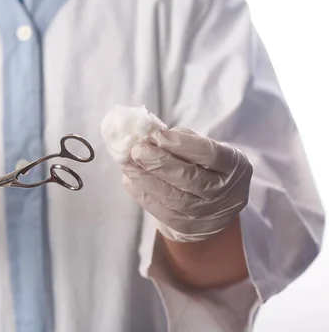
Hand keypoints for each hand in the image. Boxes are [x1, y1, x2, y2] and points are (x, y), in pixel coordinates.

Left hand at [121, 127, 252, 241]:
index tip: (156, 134)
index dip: (181, 144)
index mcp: (234, 165)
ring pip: (174, 197)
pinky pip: (162, 212)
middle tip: (136, 150)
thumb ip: (181, 139)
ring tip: (127, 164)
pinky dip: (143, 195)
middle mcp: (225, 192)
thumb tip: (150, 135)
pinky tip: (130, 180)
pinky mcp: (187, 227)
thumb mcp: (205, 148)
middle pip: (189, 178)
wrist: (214, 205)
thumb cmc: (205, 166)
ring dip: (145, 179)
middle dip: (159, 163)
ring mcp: (207, 213)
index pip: (209, 154)